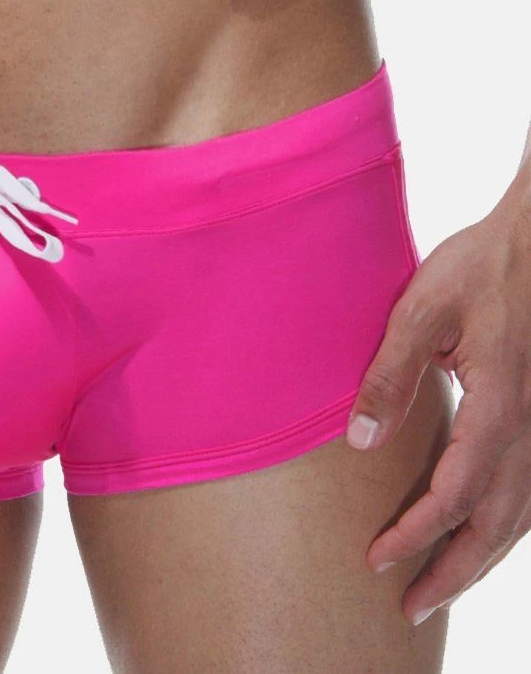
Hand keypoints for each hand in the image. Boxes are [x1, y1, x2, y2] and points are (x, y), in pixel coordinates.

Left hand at [345, 190, 530, 625]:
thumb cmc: (480, 266)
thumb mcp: (421, 309)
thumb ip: (389, 376)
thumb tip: (360, 443)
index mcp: (500, 408)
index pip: (454, 496)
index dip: (414, 534)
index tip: (376, 559)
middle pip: (496, 526)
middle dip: (452, 572)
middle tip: (411, 609)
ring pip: (522, 516)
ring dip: (482, 557)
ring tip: (443, 586)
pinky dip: (509, 526)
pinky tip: (486, 533)